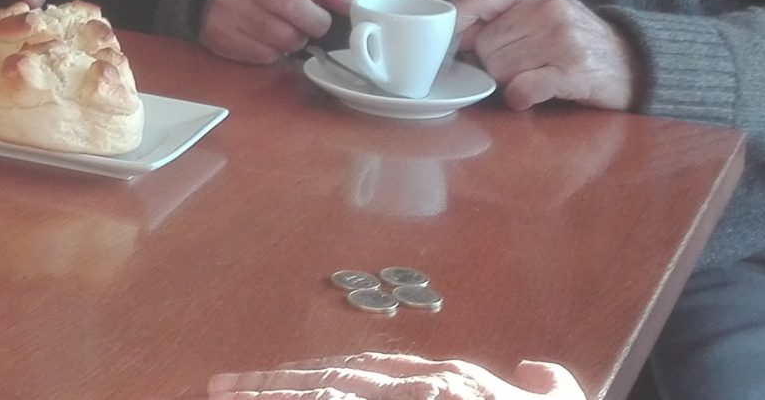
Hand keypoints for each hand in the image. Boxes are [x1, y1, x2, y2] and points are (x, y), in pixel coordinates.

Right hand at [198, 0, 353, 62]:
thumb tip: (359, 0)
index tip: (347, 1)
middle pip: (293, 5)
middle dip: (316, 21)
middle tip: (317, 22)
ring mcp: (227, 4)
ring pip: (282, 35)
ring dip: (296, 39)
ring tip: (291, 29)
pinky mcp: (219, 32)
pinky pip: (264, 53)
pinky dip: (276, 52)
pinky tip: (270, 39)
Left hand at [208, 353, 584, 398]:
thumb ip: (545, 386)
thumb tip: (535, 368)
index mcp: (451, 383)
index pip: (367, 372)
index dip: (315, 374)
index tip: (275, 378)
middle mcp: (424, 392)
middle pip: (330, 384)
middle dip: (271, 385)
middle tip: (220, 387)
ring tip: (224, 398)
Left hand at [451, 0, 641, 110]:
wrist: (634, 64)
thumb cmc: (577, 41)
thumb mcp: (543, 13)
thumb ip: (502, 16)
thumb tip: (455, 34)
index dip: (455, 24)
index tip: (448, 43)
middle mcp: (549, 9)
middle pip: (485, 44)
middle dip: (492, 63)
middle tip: (519, 66)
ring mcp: (563, 40)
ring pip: (500, 68)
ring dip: (509, 81)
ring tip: (534, 76)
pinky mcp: (573, 73)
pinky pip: (522, 89)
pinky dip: (520, 97)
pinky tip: (532, 93)